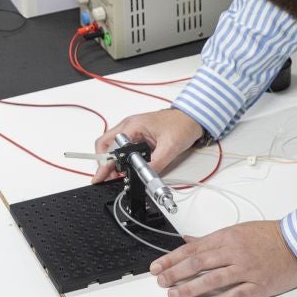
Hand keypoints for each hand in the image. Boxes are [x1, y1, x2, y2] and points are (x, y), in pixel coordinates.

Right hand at [91, 108, 207, 182]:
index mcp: (133, 125)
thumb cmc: (181, 125)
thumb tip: (145, 177)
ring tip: (115, 176)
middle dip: (104, 162)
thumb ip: (156, 164)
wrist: (192, 118)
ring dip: (112, 161)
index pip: (111, 145)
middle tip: (104, 178)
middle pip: (105, 144)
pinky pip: (123, 147)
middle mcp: (129, 126)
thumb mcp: (170, 147)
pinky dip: (121, 159)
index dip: (107, 162)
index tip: (105, 176)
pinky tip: (125, 169)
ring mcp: (132, 131)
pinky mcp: (137, 136)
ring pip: (112, 146)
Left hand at [150, 221, 296, 296]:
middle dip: (175, 273)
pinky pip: (235, 294)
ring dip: (190, 288)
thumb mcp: (237, 230)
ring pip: (212, 279)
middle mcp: (233, 252)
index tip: (157, 267)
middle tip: (160, 282)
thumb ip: (211, 238)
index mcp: (226, 237)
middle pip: (197, 264)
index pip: (192, 249)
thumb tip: (188, 240)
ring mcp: (246, 269)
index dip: (171, 259)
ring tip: (174, 295)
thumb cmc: (270, 236)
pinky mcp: (259, 284)